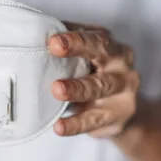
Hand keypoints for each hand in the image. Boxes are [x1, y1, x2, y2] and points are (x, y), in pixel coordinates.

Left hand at [48, 23, 140, 137]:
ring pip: (98, 88)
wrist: (123, 114)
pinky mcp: (116, 119)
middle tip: (54, 51)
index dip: (75, 38)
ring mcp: (122, 94)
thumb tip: (37, 34)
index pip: (95, 38)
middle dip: (78, 52)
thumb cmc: (98, 79)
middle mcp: (122, 68)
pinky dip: (75, 124)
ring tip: (56, 90)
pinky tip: (60, 126)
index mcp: (113, 49)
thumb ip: (70, 47)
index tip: (54, 40)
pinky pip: (93, 121)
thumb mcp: (89, 61)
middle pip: (102, 56)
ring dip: (76, 89)